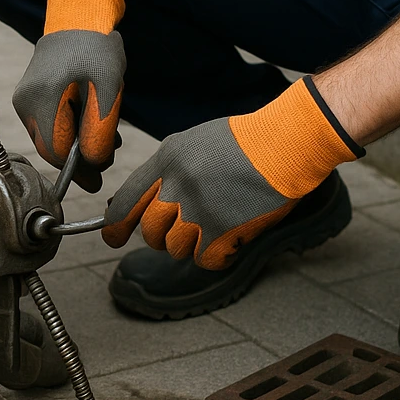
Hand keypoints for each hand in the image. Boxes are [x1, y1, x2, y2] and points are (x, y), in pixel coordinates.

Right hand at [13, 0, 126, 188]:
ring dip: (78, 143)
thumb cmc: (96, 50)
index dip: (80, 169)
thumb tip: (94, 166)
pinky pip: (48, 125)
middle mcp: (25, 103)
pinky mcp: (28, 99)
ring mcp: (23, 101)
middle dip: (80, 157)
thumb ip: (99, 131)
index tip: (100, 176)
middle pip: (51, 149)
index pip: (56, 153)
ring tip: (109, 135)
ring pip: (50, 139)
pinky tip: (91, 121)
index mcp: (42, 100)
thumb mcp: (108, 90)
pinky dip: (70, 129)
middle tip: (110, 151)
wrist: (77, 17)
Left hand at [102, 77, 361, 268]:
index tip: (111, 238)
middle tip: (184, 231)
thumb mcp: (196, 143)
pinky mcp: (222, 229)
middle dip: (162, 237)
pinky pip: (204, 259)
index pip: (125, 200)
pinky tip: (230, 243)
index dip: (114, 225)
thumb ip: (170, 170)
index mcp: (166, 159)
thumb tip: (150, 202)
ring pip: (175, 248)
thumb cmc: (247, 141)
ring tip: (215, 229)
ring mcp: (198, 208)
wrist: (287, 142)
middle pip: (150, 231)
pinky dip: (216, 256)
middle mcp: (176, 184)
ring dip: (192, 246)